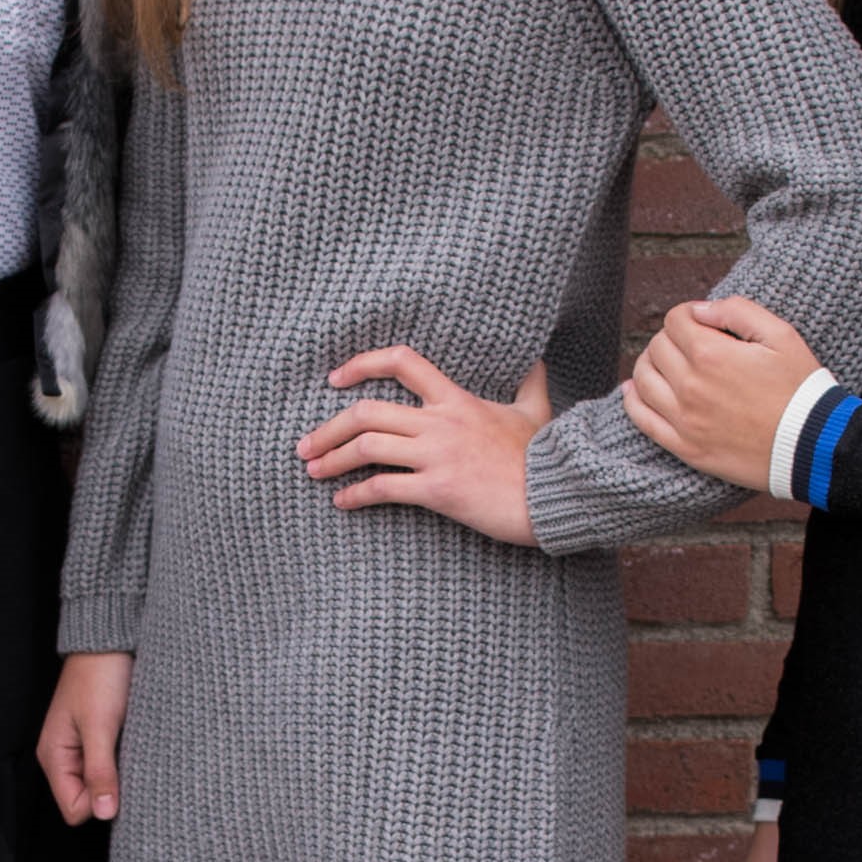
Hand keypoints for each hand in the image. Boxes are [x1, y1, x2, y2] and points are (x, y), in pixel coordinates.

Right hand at [40, 650, 132, 823]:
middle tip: (129, 762)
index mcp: (54, 757)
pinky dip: (123, 761)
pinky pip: (111, 767)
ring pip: (102, 785)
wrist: (109, 641)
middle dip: (111, 791)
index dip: (99, 802)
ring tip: (131, 749)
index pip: (74, 809)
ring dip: (120, 775)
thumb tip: (104, 813)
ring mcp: (81, 750)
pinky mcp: (98, 741)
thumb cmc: (100, 677)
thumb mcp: (101, 726)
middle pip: (87, 801)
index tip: (120, 778)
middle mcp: (64, 758)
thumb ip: (100, 771)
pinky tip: (133, 744)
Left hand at [298, 349, 548, 546]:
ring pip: (367, 447)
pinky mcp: (438, 490)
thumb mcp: (537, 411)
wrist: (555, 495)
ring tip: (313, 470)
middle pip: (367, 412)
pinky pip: (383, 488)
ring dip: (332, 458)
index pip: (401, 362)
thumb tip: (536, 360)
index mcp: (457, 398)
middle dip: (328, 428)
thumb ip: (530, 384)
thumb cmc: (542, 458)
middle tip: (305, 445)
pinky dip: (355, 495)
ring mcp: (438, 455)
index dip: (362, 364)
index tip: (335, 379)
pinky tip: (342, 502)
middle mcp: (441, 422)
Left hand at [625, 291, 824, 493]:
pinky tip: (636, 391)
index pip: (675, 320)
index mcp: (711, 354)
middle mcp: (690, 385)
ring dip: (649, 365)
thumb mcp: (781, 335)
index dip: (687, 315)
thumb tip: (700, 309)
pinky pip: (642, 420)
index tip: (701, 323)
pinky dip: (633, 401)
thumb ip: (737, 311)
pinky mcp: (685, 447)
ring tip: (665, 364)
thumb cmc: (801, 388)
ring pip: (643, 380)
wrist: (813, 446)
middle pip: (657, 347)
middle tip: (690, 344)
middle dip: (670, 339)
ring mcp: (684, 419)